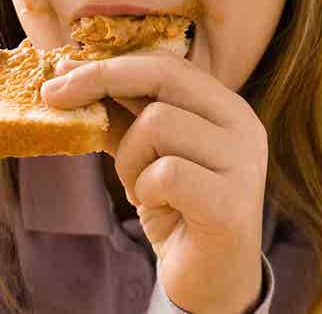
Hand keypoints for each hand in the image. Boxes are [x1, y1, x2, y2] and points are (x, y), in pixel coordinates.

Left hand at [41, 50, 266, 313]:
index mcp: (229, 109)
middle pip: (165, 78)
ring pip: (158, 124)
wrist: (213, 276)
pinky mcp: (232, 201)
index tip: (62, 73)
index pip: (170, 64)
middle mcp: (244, 126)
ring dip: (130, 161)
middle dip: (102, 82)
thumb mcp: (147, 155)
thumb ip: (123, 117)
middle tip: (57, 97)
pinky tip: (161, 209)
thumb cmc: (180, 211)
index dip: (112, 64)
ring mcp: (244, 162)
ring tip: (142, 188)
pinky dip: (145, 191)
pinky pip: (165, 173)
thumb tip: (70, 75)